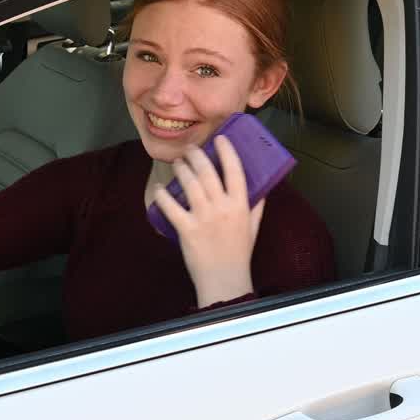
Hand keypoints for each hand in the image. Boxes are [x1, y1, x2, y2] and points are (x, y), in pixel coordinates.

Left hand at [153, 135, 264, 307]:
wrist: (224, 279)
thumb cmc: (239, 252)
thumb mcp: (253, 226)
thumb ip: (256, 205)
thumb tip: (260, 186)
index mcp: (241, 205)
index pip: (235, 170)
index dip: (227, 151)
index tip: (219, 139)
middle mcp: (222, 207)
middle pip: (207, 172)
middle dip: (196, 156)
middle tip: (190, 150)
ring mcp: (203, 217)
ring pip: (189, 183)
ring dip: (181, 169)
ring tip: (177, 164)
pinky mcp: (186, 229)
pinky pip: (170, 206)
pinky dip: (162, 195)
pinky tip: (159, 189)